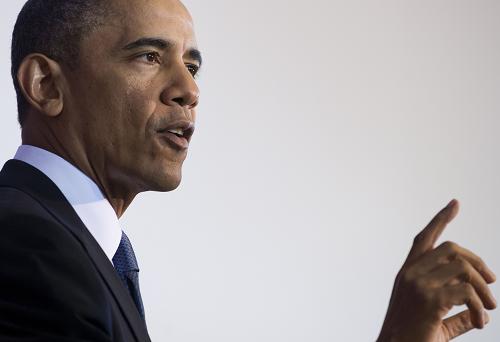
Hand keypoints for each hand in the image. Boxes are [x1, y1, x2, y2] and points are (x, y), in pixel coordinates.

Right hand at [377, 199, 496, 341]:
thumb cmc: (414, 340)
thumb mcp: (436, 321)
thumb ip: (455, 313)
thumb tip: (479, 313)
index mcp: (407, 273)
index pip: (425, 238)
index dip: (441, 219)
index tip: (455, 203)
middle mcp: (410, 273)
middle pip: (452, 248)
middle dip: (478, 262)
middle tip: (492, 284)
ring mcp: (418, 284)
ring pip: (463, 268)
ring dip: (484, 289)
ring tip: (489, 309)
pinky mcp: (430, 299)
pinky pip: (467, 292)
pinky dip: (480, 307)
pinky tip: (480, 323)